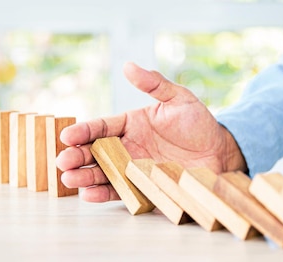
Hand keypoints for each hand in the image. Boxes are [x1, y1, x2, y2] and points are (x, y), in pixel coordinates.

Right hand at [56, 62, 246, 201]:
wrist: (220, 152)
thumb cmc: (198, 123)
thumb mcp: (178, 98)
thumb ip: (154, 84)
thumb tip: (128, 65)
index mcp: (129, 124)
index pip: (100, 126)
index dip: (82, 131)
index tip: (67, 136)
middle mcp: (126, 146)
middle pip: (94, 151)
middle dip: (76, 156)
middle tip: (62, 161)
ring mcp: (132, 167)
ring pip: (100, 172)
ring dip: (83, 177)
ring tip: (68, 180)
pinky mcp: (141, 186)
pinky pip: (118, 190)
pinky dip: (102, 193)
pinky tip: (88, 194)